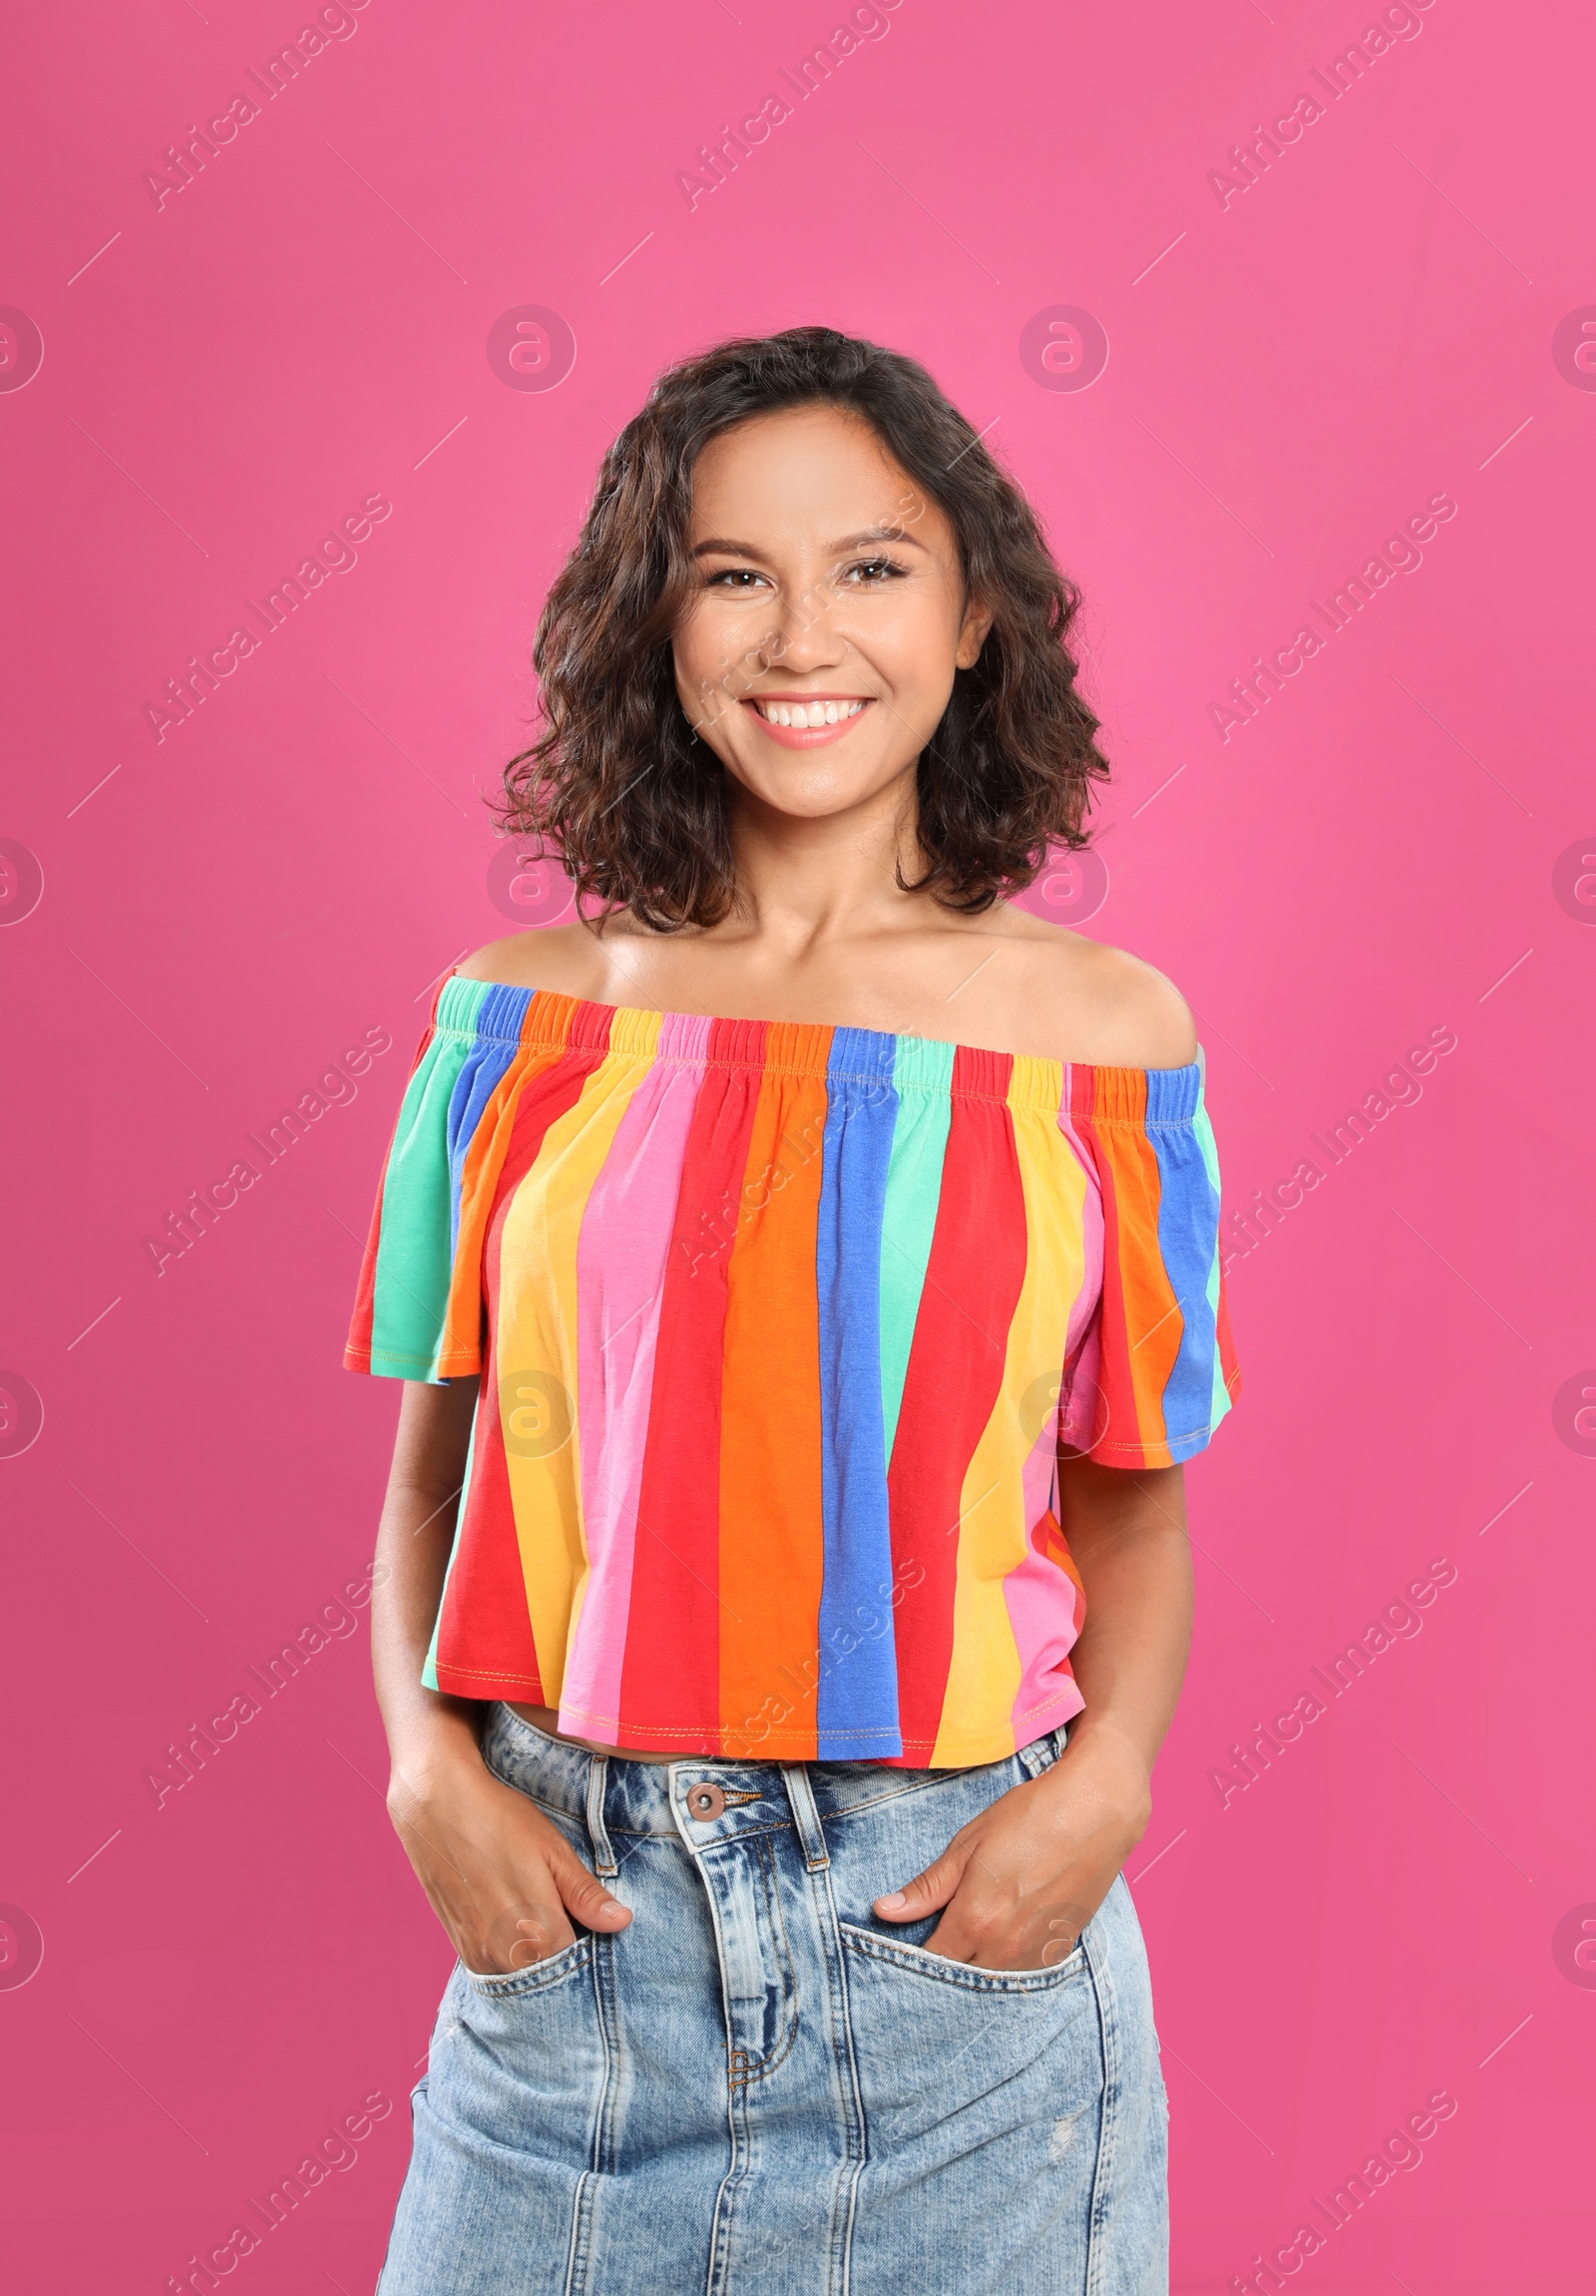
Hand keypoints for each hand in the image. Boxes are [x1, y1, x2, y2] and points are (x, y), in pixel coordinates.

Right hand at [387, 1738, 631, 1974]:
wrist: (436, 1806)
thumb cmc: (500, 1820)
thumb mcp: (552, 1850)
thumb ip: (585, 1894)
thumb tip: (621, 1922)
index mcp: (538, 1931)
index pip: (579, 1963)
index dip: (588, 1940)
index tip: (588, 1918)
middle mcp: (506, 1953)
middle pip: (549, 1973)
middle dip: (562, 1952)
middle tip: (562, 1909)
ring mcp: (478, 1953)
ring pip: (521, 1973)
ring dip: (534, 1955)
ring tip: (535, 1909)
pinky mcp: (460, 1946)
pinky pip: (495, 1967)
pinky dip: (510, 1952)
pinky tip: (512, 1918)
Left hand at [872, 1723, 1152, 1970]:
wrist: (1097, 1811)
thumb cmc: (1030, 1818)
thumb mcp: (968, 1843)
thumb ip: (927, 1886)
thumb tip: (884, 1910)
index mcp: (974, 1920)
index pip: (929, 1962)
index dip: (912, 1956)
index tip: (904, 1943)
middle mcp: (1004, 1948)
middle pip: (958, 1979)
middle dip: (942, 1967)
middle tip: (937, 1937)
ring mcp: (1035, 1955)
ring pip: (990, 1981)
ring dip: (975, 1968)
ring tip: (970, 1938)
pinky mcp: (1059, 1951)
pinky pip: (1021, 1975)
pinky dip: (1005, 1965)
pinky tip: (1002, 1939)